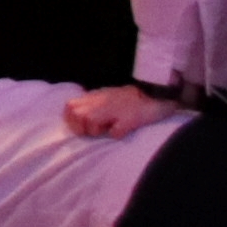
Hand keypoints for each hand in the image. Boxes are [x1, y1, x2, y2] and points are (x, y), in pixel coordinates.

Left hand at [63, 84, 185, 138]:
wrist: (156, 92)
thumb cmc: (130, 98)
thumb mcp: (107, 96)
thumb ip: (92, 102)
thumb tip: (77, 115)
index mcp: (96, 96)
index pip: (70, 106)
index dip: (72, 119)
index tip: (82, 126)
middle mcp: (102, 101)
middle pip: (76, 114)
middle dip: (82, 126)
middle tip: (95, 130)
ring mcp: (116, 109)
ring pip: (91, 122)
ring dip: (97, 131)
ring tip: (109, 130)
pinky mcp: (130, 118)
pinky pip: (116, 132)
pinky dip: (117, 134)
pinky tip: (123, 130)